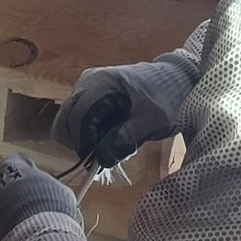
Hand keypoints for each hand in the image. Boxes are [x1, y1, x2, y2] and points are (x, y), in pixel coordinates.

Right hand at [53, 53, 195, 171]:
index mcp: (102, 84)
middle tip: (98, 159)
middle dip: (79, 142)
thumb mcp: (152, 121)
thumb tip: (101, 159)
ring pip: (68, 120)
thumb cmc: (167, 97)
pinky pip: (78, 117)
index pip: (77, 116)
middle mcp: (87, 82)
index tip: (95, 162)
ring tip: (106, 148)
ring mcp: (86, 87)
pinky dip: (87, 133)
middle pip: (65, 118)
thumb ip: (126, 139)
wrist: (175, 79)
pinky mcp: (90, 95)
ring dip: (82, 139)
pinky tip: (106, 138)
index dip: (83, 142)